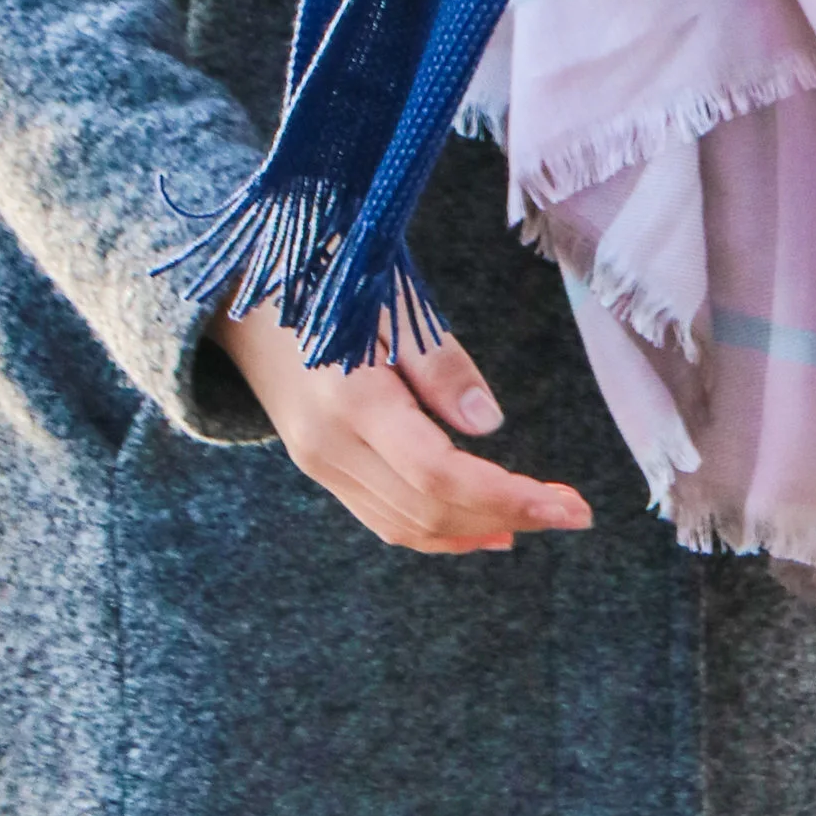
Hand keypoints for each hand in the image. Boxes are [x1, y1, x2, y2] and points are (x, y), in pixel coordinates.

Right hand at [208, 299, 593, 555]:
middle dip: (507, 516)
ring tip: (535, 521)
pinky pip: (383, 518)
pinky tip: (479, 527)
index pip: (440, 475)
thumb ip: (441, 366)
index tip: (568, 504)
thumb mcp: (393, 305)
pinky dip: (436, 530)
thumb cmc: (329, 284)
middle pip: (429, 510)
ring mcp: (319, 465)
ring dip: (475, 531)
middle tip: (572, 511)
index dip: (508, 496)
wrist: (243, 295)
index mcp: (352, 402)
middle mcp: (330, 447)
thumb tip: (489, 426)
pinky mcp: (319, 468)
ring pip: (405, 526)